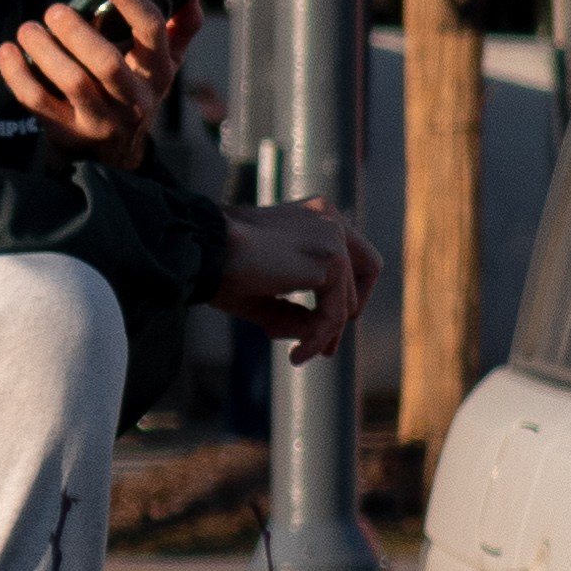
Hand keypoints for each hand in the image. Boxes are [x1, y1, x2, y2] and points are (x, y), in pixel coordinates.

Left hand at [0, 0, 201, 172]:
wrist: (116, 154)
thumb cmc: (136, 90)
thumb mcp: (164, 63)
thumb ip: (180, 26)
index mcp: (158, 71)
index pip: (152, 30)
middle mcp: (133, 99)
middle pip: (107, 63)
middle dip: (77, 32)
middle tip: (54, 9)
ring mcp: (100, 120)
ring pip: (73, 83)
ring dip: (45, 51)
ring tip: (28, 28)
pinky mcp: (68, 133)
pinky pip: (39, 103)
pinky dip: (18, 75)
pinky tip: (8, 51)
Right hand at [217, 195, 380, 364]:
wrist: (204, 248)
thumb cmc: (221, 264)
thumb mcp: (265, 291)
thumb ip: (294, 310)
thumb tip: (317, 337)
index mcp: (314, 215)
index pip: (353, 254)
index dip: (347, 293)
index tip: (327, 326)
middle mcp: (330, 218)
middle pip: (367, 271)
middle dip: (344, 316)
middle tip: (324, 350)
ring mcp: (333, 238)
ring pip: (346, 302)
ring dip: (322, 335)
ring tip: (296, 354)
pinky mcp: (329, 261)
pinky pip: (333, 315)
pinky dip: (317, 339)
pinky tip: (296, 354)